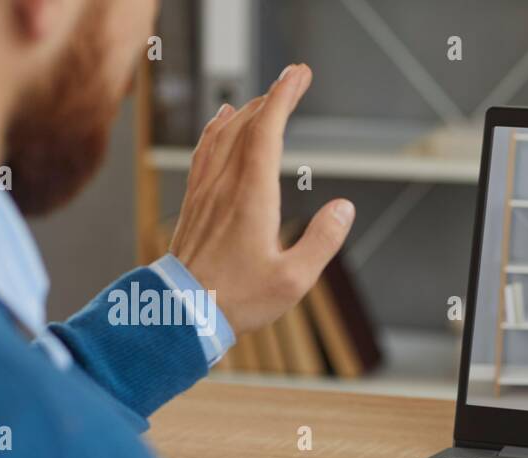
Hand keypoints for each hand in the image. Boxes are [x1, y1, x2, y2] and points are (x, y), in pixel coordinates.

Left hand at [169, 64, 355, 335]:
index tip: (299, 75)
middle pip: (246, 124)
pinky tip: (221, 121)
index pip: (267, 131)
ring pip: (223, 133)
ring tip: (265, 97)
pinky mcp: (195, 201)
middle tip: (294, 79)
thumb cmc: (241, 299)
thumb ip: (322, 240)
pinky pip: (205, 150)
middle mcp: (225, 183)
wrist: (184, 312)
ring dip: (247, 109)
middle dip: (272, 96)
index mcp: (252, 195)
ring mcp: (206, 190)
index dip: (283, 97)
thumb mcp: (295, 279)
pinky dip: (217, 127)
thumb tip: (344, 207)